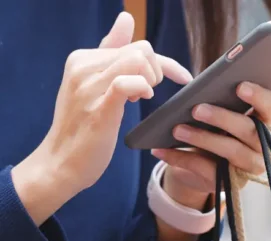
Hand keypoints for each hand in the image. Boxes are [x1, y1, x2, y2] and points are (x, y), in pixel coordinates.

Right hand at [12, 12, 191, 225]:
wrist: (60, 163)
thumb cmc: (83, 127)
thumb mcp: (94, 85)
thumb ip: (110, 55)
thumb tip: (126, 18)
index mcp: (83, 58)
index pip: (132, 45)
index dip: (162, 61)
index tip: (181, 77)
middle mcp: (83, 66)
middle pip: (140, 49)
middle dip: (158, 71)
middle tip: (149, 94)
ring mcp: (88, 86)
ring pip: (137, 59)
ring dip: (152, 79)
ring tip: (143, 98)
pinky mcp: (98, 108)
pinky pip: (127, 82)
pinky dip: (142, 88)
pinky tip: (141, 100)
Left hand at [152, 81, 270, 209]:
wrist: (204, 165)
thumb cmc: (215, 130)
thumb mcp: (219, 114)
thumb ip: (219, 102)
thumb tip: (199, 91)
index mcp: (265, 122)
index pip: (269, 107)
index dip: (258, 97)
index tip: (239, 86)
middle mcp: (264, 146)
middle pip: (249, 130)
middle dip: (223, 118)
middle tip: (197, 109)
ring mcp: (249, 167)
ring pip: (231, 151)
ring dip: (203, 139)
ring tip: (177, 129)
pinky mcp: (230, 183)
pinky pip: (207, 170)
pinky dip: (181, 159)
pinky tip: (161, 150)